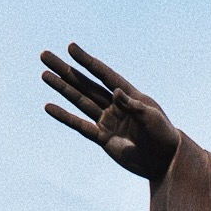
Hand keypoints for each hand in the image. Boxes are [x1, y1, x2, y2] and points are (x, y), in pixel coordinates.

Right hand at [41, 43, 178, 178]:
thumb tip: (115, 92)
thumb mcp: (151, 118)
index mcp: (130, 95)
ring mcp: (108, 121)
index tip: (70, 48)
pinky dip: (64, 117)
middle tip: (45, 56)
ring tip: (45, 75)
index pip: (103, 74)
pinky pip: (80, 126)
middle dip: (66, 70)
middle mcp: (115, 105)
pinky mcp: (103, 138)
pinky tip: (49, 106)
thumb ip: (132, 106)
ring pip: (80, 101)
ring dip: (62, 88)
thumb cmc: (164, 136)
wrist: (166, 162)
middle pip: (85, 83)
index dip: (87, 61)